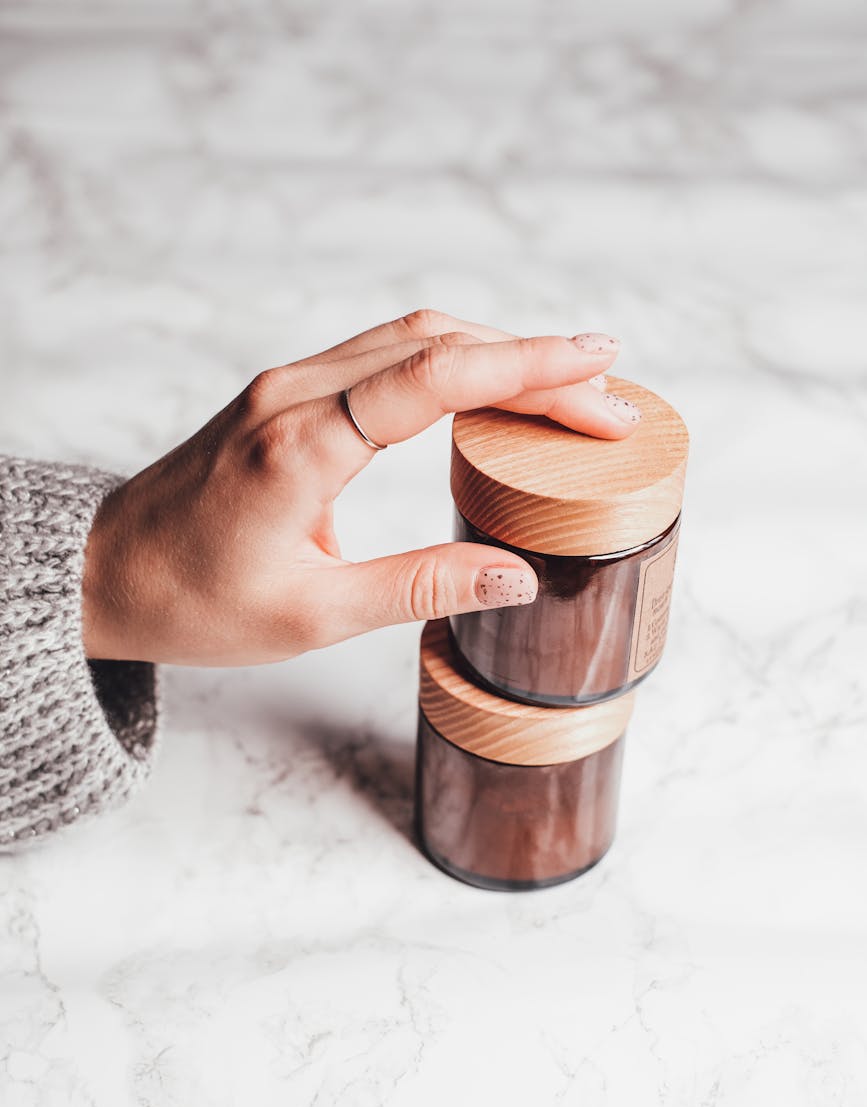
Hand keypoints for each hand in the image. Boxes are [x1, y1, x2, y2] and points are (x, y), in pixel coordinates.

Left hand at [82, 309, 639, 665]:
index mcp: (301, 446)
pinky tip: (490, 389)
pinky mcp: (287, 395)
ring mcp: (286, 386)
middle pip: (435, 342)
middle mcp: (294, 395)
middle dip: (532, 361)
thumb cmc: (194, 602)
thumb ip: (420, 588)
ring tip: (569, 389)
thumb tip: (519, 576)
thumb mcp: (312, 614)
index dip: (528, 365)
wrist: (106, 573)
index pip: (435, 377)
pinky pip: (382, 357)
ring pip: (410, 338)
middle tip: (609, 396)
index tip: (600, 365)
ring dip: (495, 353)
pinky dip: (450, 363)